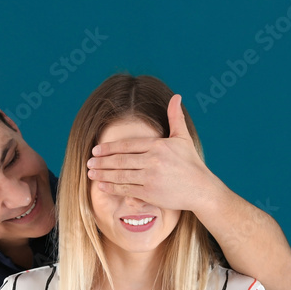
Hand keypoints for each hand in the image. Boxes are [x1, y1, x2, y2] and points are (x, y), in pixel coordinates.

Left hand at [85, 94, 220, 211]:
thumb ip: (175, 117)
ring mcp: (151, 178)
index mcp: (158, 145)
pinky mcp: (150, 193)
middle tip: (89, 161)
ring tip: (91, 172)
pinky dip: (112, 188)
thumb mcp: (183, 138)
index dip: (109, 147)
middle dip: (101, 161)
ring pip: (120, 175)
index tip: (96, 149)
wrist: (201, 189)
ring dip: (103, 174)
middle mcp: (153, 161)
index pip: (127, 145)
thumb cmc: (192, 163)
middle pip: (120, 160)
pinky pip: (126, 190)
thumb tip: (177, 96)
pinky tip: (102, 185)